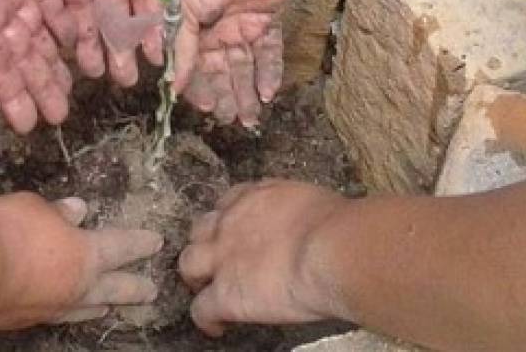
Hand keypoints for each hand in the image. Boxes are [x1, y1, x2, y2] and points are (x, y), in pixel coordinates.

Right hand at [0, 192, 162, 328]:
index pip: (120, 246)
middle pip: (114, 287)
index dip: (139, 243)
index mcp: (86, 252)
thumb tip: (78, 211)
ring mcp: (53, 307)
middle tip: (153, 292)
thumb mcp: (35, 206)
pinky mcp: (27, 321)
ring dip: (101, 306)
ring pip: (86, 308)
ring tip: (110, 309)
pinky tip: (63, 313)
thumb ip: (58, 212)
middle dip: (134, 287)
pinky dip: (68, 313)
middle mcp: (77, 285)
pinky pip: (58, 316)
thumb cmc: (10, 231)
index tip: (157, 243)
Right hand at [177, 0, 289, 126]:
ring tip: (250, 119)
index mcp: (196, 30)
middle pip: (223, 72)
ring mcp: (245, 27)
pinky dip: (270, 73)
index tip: (205, 111)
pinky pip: (270, 52)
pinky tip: (268, 94)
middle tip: (231, 122)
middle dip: (227, 98)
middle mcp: (219, 31)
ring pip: (246, 67)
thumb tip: (172, 86)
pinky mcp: (268, 21)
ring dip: (247, 93)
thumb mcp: (187, 10)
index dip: (200, 90)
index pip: (196, 68)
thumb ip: (181, 48)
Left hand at [179, 180, 345, 335]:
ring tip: (208, 291)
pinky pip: (201, 310)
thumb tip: (307, 225)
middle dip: (206, 244)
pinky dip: (206, 320)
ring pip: (189, 264)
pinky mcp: (224, 295)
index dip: (229, 220)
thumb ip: (294, 211)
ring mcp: (222, 259)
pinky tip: (218, 328)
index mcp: (254, 197)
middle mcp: (230, 223)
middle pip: (200, 230)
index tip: (239, 234)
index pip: (228, 203)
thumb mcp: (310, 203)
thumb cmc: (337, 225)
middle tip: (219, 262)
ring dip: (196, 277)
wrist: (332, 250)